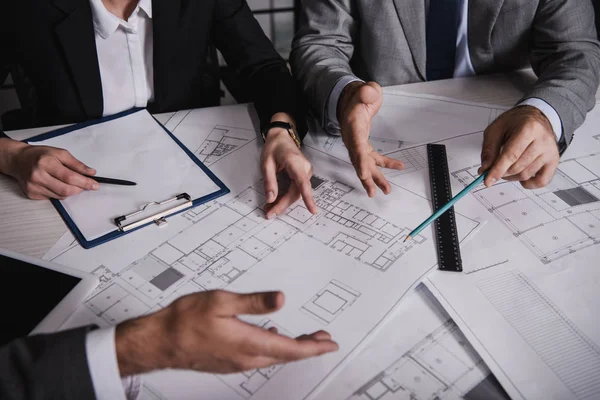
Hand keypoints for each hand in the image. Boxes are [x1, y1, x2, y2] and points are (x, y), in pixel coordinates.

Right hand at [1, 139, 98, 199]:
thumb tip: (91, 173)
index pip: (70, 177)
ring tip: (69, 182)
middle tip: (86, 185)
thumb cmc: (39, 155)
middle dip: (80, 189)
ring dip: (70, 191)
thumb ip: (76, 164)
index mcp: (45, 163)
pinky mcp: (32, 194)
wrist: (18, 160)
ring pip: (60, 196)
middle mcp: (38, 176)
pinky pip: (53, 198)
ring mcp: (33, 187)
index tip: (95, 185)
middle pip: (66, 190)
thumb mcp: (60, 153)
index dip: (85, 182)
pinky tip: (56, 184)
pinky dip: (59, 193)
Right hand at [115, 290, 337, 375]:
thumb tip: (281, 299)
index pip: (291, 349)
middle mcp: (245, 357)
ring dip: (293, 348)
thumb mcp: (222, 302)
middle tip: (324, 341)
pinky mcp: (228, 361)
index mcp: (248, 343)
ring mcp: (236, 362)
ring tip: (306, 340)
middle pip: (286, 355)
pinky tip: (272, 338)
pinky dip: (274, 348)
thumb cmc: (185, 321)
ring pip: (273, 357)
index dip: (314, 347)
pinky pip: (259, 357)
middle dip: (309, 348)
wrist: (160, 341)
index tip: (329, 344)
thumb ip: (254, 301)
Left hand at [261, 126, 317, 218]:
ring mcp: (306, 172)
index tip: (313, 210)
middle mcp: (304, 168)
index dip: (308, 198)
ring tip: (270, 209)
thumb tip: (271, 199)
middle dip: (283, 205)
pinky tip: (277, 202)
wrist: (281, 137)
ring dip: (284, 203)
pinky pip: (296, 190)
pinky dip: (286, 197)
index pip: (303, 183)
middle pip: (297, 192)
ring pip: (297, 193)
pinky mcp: (303, 176)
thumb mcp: (266, 164)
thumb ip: (269, 182)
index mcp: (295, 163)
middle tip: (270, 213)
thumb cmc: (274, 148)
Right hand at [338, 81, 403, 196]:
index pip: (356, 145)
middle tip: (374, 191)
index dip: (359, 160)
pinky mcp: (363, 146)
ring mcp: (357, 144)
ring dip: (375, 178)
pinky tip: (398, 166)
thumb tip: (369, 93)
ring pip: (366, 164)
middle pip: (359, 161)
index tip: (363, 174)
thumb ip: (367, 92)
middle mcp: (353, 139)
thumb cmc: (359, 96)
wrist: (350, 100)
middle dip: (366, 177)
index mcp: (352, 126)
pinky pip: (373, 158)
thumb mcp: (365, 90)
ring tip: (386, 190)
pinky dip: (385, 164)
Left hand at [478, 106, 559, 188]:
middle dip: (502, 172)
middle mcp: (543, 140)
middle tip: (494, 169)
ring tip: (506, 168)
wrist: (536, 117)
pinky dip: (528, 184)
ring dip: (511, 177)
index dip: (497, 170)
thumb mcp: (496, 129)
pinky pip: (542, 181)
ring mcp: (550, 151)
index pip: (511, 155)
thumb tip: (485, 169)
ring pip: (526, 174)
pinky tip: (520, 177)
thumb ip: (489, 149)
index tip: (487, 180)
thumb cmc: (516, 122)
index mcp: (529, 128)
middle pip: (517, 167)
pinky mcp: (554, 160)